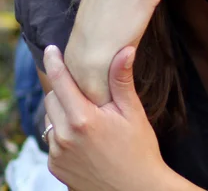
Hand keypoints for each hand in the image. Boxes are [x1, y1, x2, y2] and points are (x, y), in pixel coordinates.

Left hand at [43, 45, 173, 190]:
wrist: (135, 189)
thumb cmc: (139, 149)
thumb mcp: (133, 112)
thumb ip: (122, 81)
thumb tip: (125, 50)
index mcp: (83, 119)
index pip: (61, 82)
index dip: (54, 62)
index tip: (50, 49)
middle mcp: (64, 136)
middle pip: (52, 99)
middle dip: (63, 88)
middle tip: (82, 86)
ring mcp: (57, 153)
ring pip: (50, 119)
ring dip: (62, 110)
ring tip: (86, 112)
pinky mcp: (56, 166)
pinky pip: (52, 139)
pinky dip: (63, 130)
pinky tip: (84, 134)